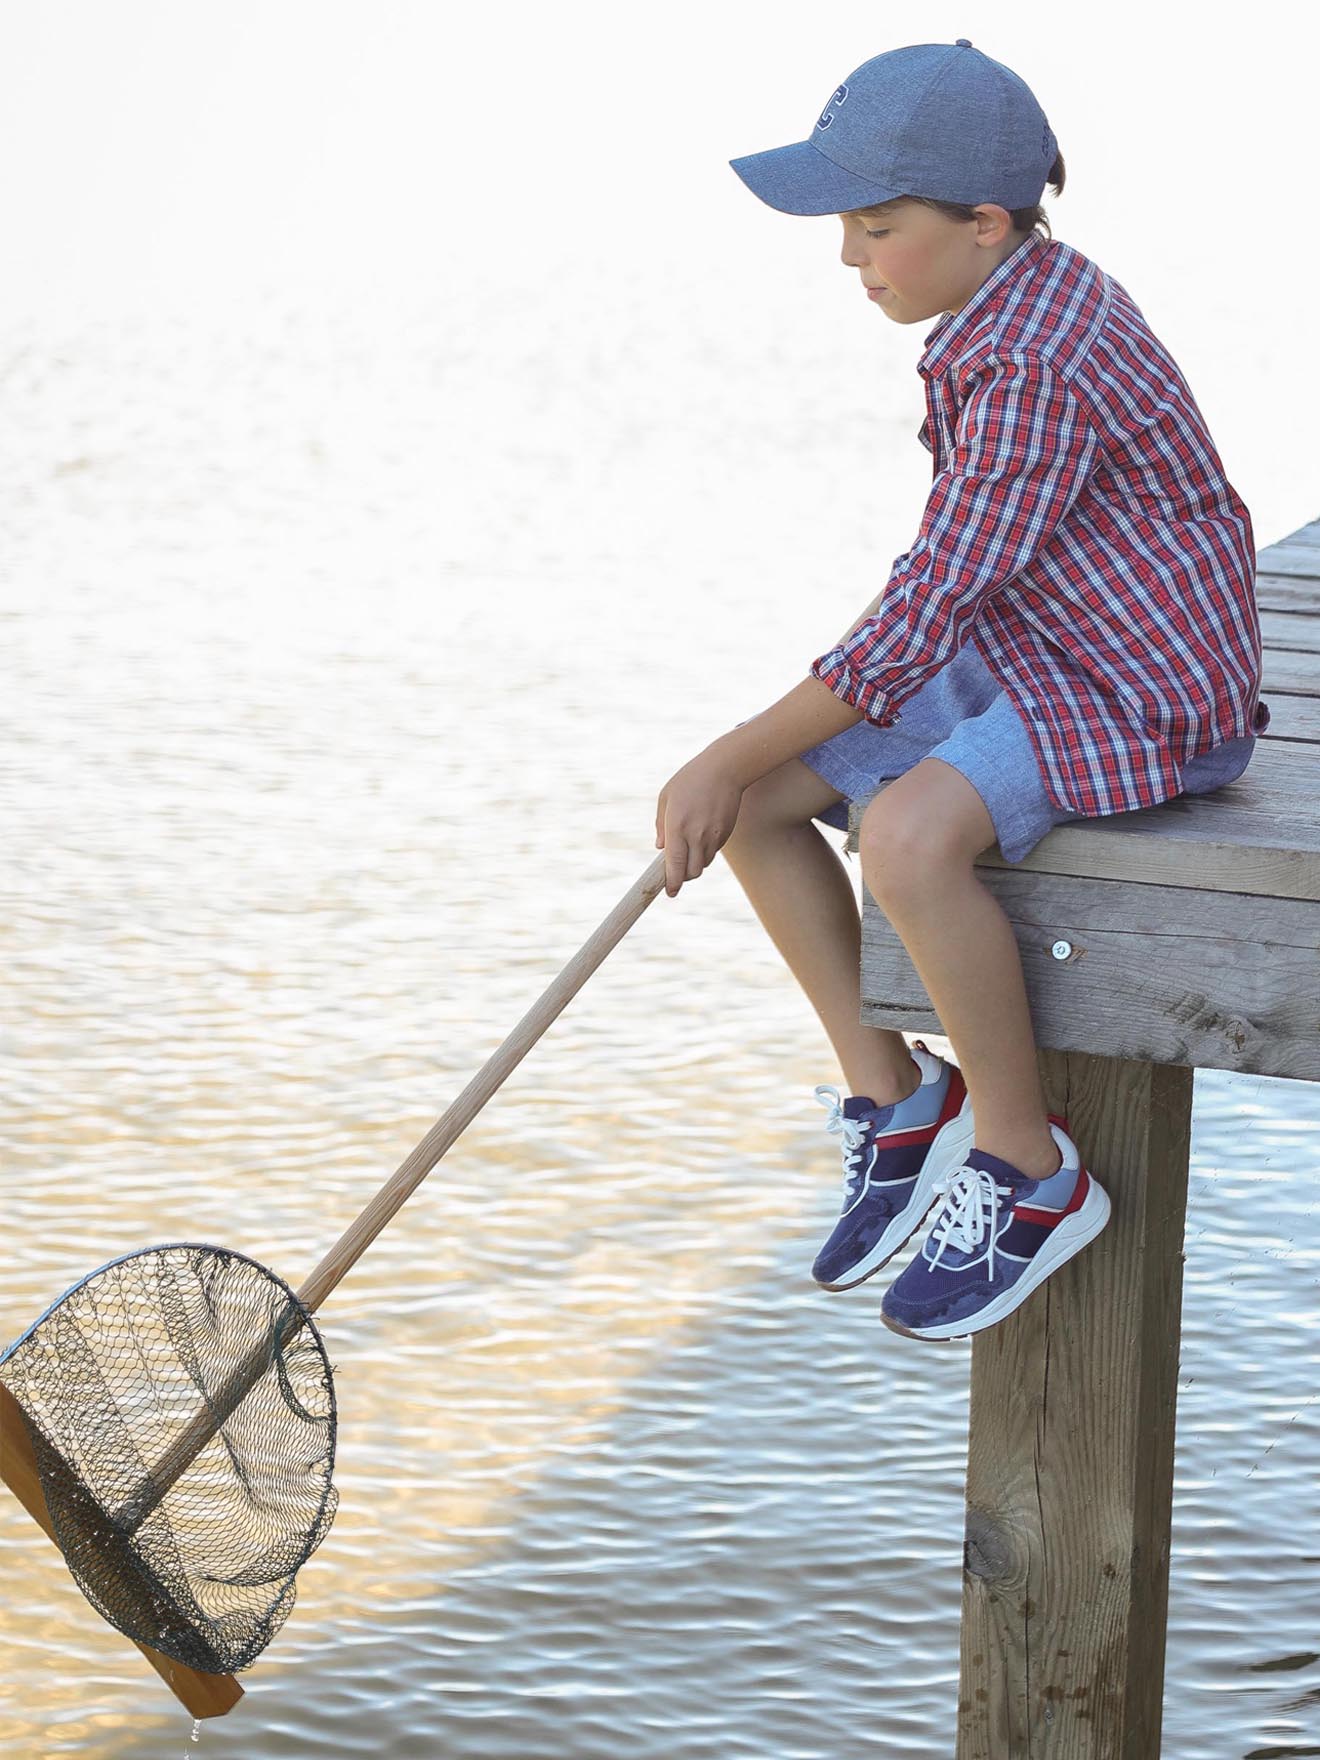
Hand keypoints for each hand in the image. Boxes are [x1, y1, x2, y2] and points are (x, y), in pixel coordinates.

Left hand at [654, 751, 744, 897]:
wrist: (725, 769)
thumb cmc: (690, 780)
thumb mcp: (666, 797)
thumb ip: (661, 825)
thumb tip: (660, 848)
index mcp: (677, 827)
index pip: (674, 865)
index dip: (672, 883)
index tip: (670, 892)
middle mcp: (696, 835)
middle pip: (691, 872)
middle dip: (683, 877)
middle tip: (677, 873)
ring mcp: (714, 836)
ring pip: (703, 865)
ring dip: (694, 865)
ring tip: (688, 849)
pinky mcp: (726, 834)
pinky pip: (713, 853)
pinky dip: (705, 853)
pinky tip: (701, 835)